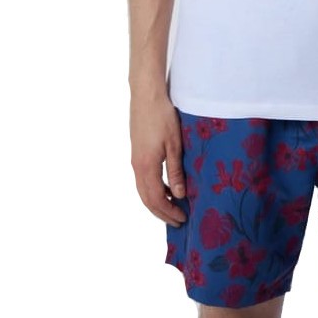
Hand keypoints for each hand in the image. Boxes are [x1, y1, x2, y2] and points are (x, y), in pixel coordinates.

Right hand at [129, 92, 187, 226]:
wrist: (147, 95)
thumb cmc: (162, 117)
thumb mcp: (174, 144)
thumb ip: (176, 171)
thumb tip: (179, 195)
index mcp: (146, 166)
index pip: (155, 199)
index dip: (168, 212)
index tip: (182, 219)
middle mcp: (137, 166)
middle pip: (146, 199)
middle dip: (161, 212)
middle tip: (178, 221)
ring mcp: (135, 159)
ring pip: (143, 190)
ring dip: (157, 201)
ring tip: (173, 207)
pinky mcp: (137, 152)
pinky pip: (143, 179)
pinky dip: (154, 188)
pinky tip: (167, 187)